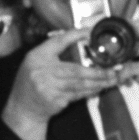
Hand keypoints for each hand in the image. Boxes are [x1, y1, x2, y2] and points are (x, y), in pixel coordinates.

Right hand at [2, 30, 117, 139]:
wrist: (23, 107)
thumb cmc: (32, 80)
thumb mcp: (38, 60)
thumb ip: (56, 49)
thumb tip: (82, 36)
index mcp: (37, 57)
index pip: (58, 42)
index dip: (74, 35)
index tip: (90, 32)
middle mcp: (42, 71)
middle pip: (76, 70)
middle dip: (98, 71)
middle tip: (115, 69)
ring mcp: (49, 88)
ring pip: (81, 84)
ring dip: (100, 82)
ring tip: (114, 78)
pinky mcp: (56, 101)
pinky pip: (79, 95)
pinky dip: (92, 90)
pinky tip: (102, 87)